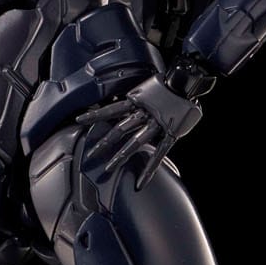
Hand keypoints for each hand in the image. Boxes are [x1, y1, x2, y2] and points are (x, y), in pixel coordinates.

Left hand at [79, 74, 203, 197]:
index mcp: (137, 101)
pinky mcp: (170, 134)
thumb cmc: (167, 85)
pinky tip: (141, 182)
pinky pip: (159, 153)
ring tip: (109, 168)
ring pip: (136, 142)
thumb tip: (121, 105)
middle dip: (104, 142)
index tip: (79, 120)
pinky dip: (150, 169)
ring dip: (121, 155)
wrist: (186, 82)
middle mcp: (144, 113)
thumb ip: (134, 101)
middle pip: (120, 129)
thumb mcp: (145, 89)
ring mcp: (157, 124)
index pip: (111, 109)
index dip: (95, 115)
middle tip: (90, 154)